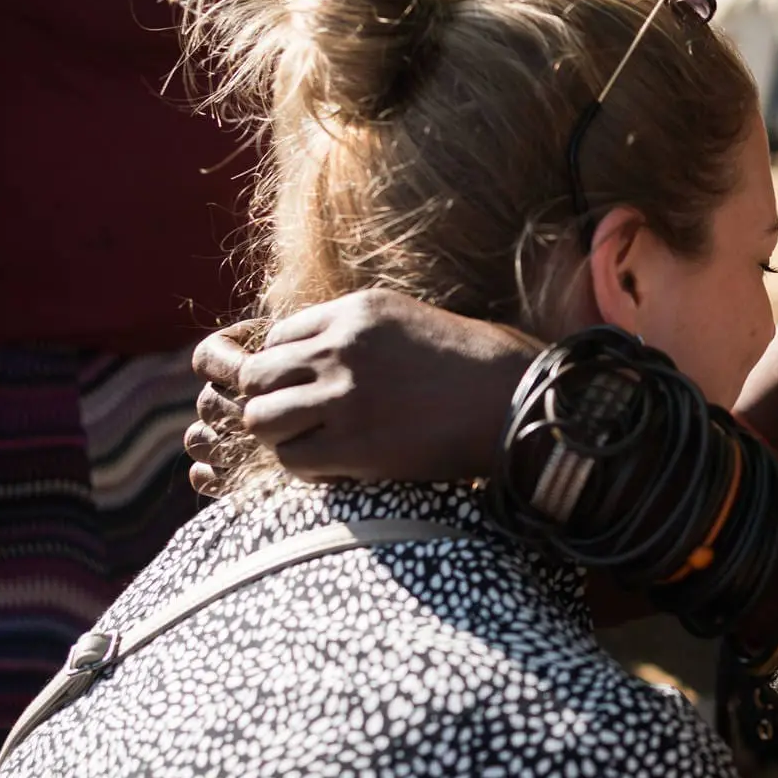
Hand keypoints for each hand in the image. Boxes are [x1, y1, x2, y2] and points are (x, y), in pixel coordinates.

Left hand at [189, 290, 539, 486]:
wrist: (521, 402)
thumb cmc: (482, 366)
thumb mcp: (413, 322)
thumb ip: (360, 334)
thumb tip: (320, 361)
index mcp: (356, 311)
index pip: (278, 336)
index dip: (287, 368)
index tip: (312, 389)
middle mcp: (341, 347)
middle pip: (256, 375)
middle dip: (271, 400)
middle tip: (303, 421)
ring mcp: (344, 395)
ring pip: (261, 418)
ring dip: (281, 436)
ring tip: (316, 444)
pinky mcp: (356, 443)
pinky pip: (291, 459)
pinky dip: (305, 467)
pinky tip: (337, 466)